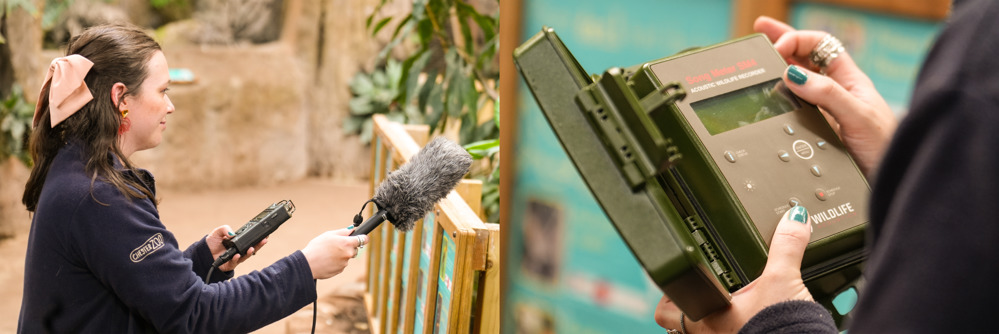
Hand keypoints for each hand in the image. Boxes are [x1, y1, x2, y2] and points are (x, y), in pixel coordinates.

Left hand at [206, 225, 266, 271]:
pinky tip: (237, 255)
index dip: (257, 238)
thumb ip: (225, 229)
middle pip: (252, 248)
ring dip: (249, 252)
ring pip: (245, 256)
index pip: (250, 240)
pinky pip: (235, 262)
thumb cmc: (212, 243)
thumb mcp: (218, 232)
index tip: (264, 235)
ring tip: (252, 248)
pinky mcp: (229, 264)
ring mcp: (235, 258)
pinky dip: (236, 259)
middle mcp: (239, 250)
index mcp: (238, 242)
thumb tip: (232, 234)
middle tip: (264, 240)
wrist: (203, 252)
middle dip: (259, 245)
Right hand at [302, 228, 366, 279]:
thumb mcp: (329, 235)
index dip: (363, 238)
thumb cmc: (316, 247)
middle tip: (336, 246)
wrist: (307, 264)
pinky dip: (336, 262)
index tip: (363, 238)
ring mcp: (345, 263)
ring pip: (347, 257)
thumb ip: (343, 232)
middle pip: (354, 249)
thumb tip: (352, 230)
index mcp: (347, 243)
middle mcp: (348, 254)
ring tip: (328, 254)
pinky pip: (341, 264)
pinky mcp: (340, 270)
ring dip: (341, 255)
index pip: (363, 240)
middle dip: (348, 247)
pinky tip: (327, 260)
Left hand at [654, 206, 813, 332]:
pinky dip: (736, 328)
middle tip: (702, 288)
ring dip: (712, 318)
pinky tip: (751, 319)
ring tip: (728, 302)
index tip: (676, 278)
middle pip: (680, 324)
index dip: (668, 293)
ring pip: (703, 333)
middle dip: (689, 305)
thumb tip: (793, 219)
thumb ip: (786, 246)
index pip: (666, 311)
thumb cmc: (783, 326)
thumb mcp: (783, 279)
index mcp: (707, 317)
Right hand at [754, 16, 896, 176]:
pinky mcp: (815, 133)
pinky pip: (793, 109)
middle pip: (805, 58)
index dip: (798, 39)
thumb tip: (792, 74)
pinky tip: (766, 101)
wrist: (887, 182)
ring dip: (778, 70)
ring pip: (797, 83)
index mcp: (848, 80)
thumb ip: (828, 94)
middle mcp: (834, 93)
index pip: (821, 45)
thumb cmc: (885, 148)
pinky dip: (778, 101)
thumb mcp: (858, 116)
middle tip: (759, 30)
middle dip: (783, 41)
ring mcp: (824, 112)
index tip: (777, 47)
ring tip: (758, 61)